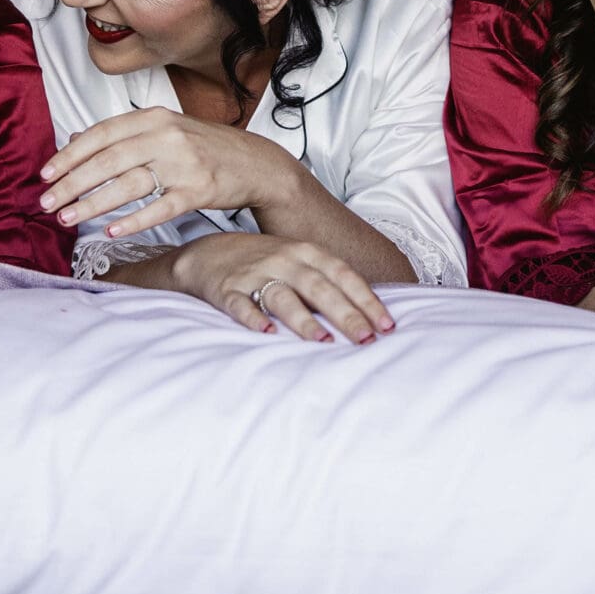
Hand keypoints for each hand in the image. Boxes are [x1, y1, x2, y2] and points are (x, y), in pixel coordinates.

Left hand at [39, 108, 304, 238]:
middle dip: (72, 183)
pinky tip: (110, 232)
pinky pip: (159, 208)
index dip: (70, 155)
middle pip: (109, 159)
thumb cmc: (206, 147)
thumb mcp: (165, 129)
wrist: (256, 163)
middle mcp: (167, 136)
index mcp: (155, 117)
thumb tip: (74, 140)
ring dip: (93, 204)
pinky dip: (133, 221)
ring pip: (128, 184)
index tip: (45, 174)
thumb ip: (122, 134)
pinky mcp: (198, 190)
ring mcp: (183, 163)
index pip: (102, 134)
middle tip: (46, 203)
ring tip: (67, 219)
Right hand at [170, 231, 393, 344]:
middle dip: (345, 314)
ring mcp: (254, 273)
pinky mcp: (226, 289)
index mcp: (306, 252)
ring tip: (323, 341)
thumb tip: (371, 312)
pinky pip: (240, 304)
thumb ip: (329, 281)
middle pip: (319, 287)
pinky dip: (252, 318)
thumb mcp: (299, 261)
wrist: (207, 253)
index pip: (343, 275)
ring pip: (282, 297)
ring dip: (304, 319)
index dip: (366, 299)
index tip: (387, 324)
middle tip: (366, 339)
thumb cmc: (265, 262)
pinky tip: (266, 333)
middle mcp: (284, 260)